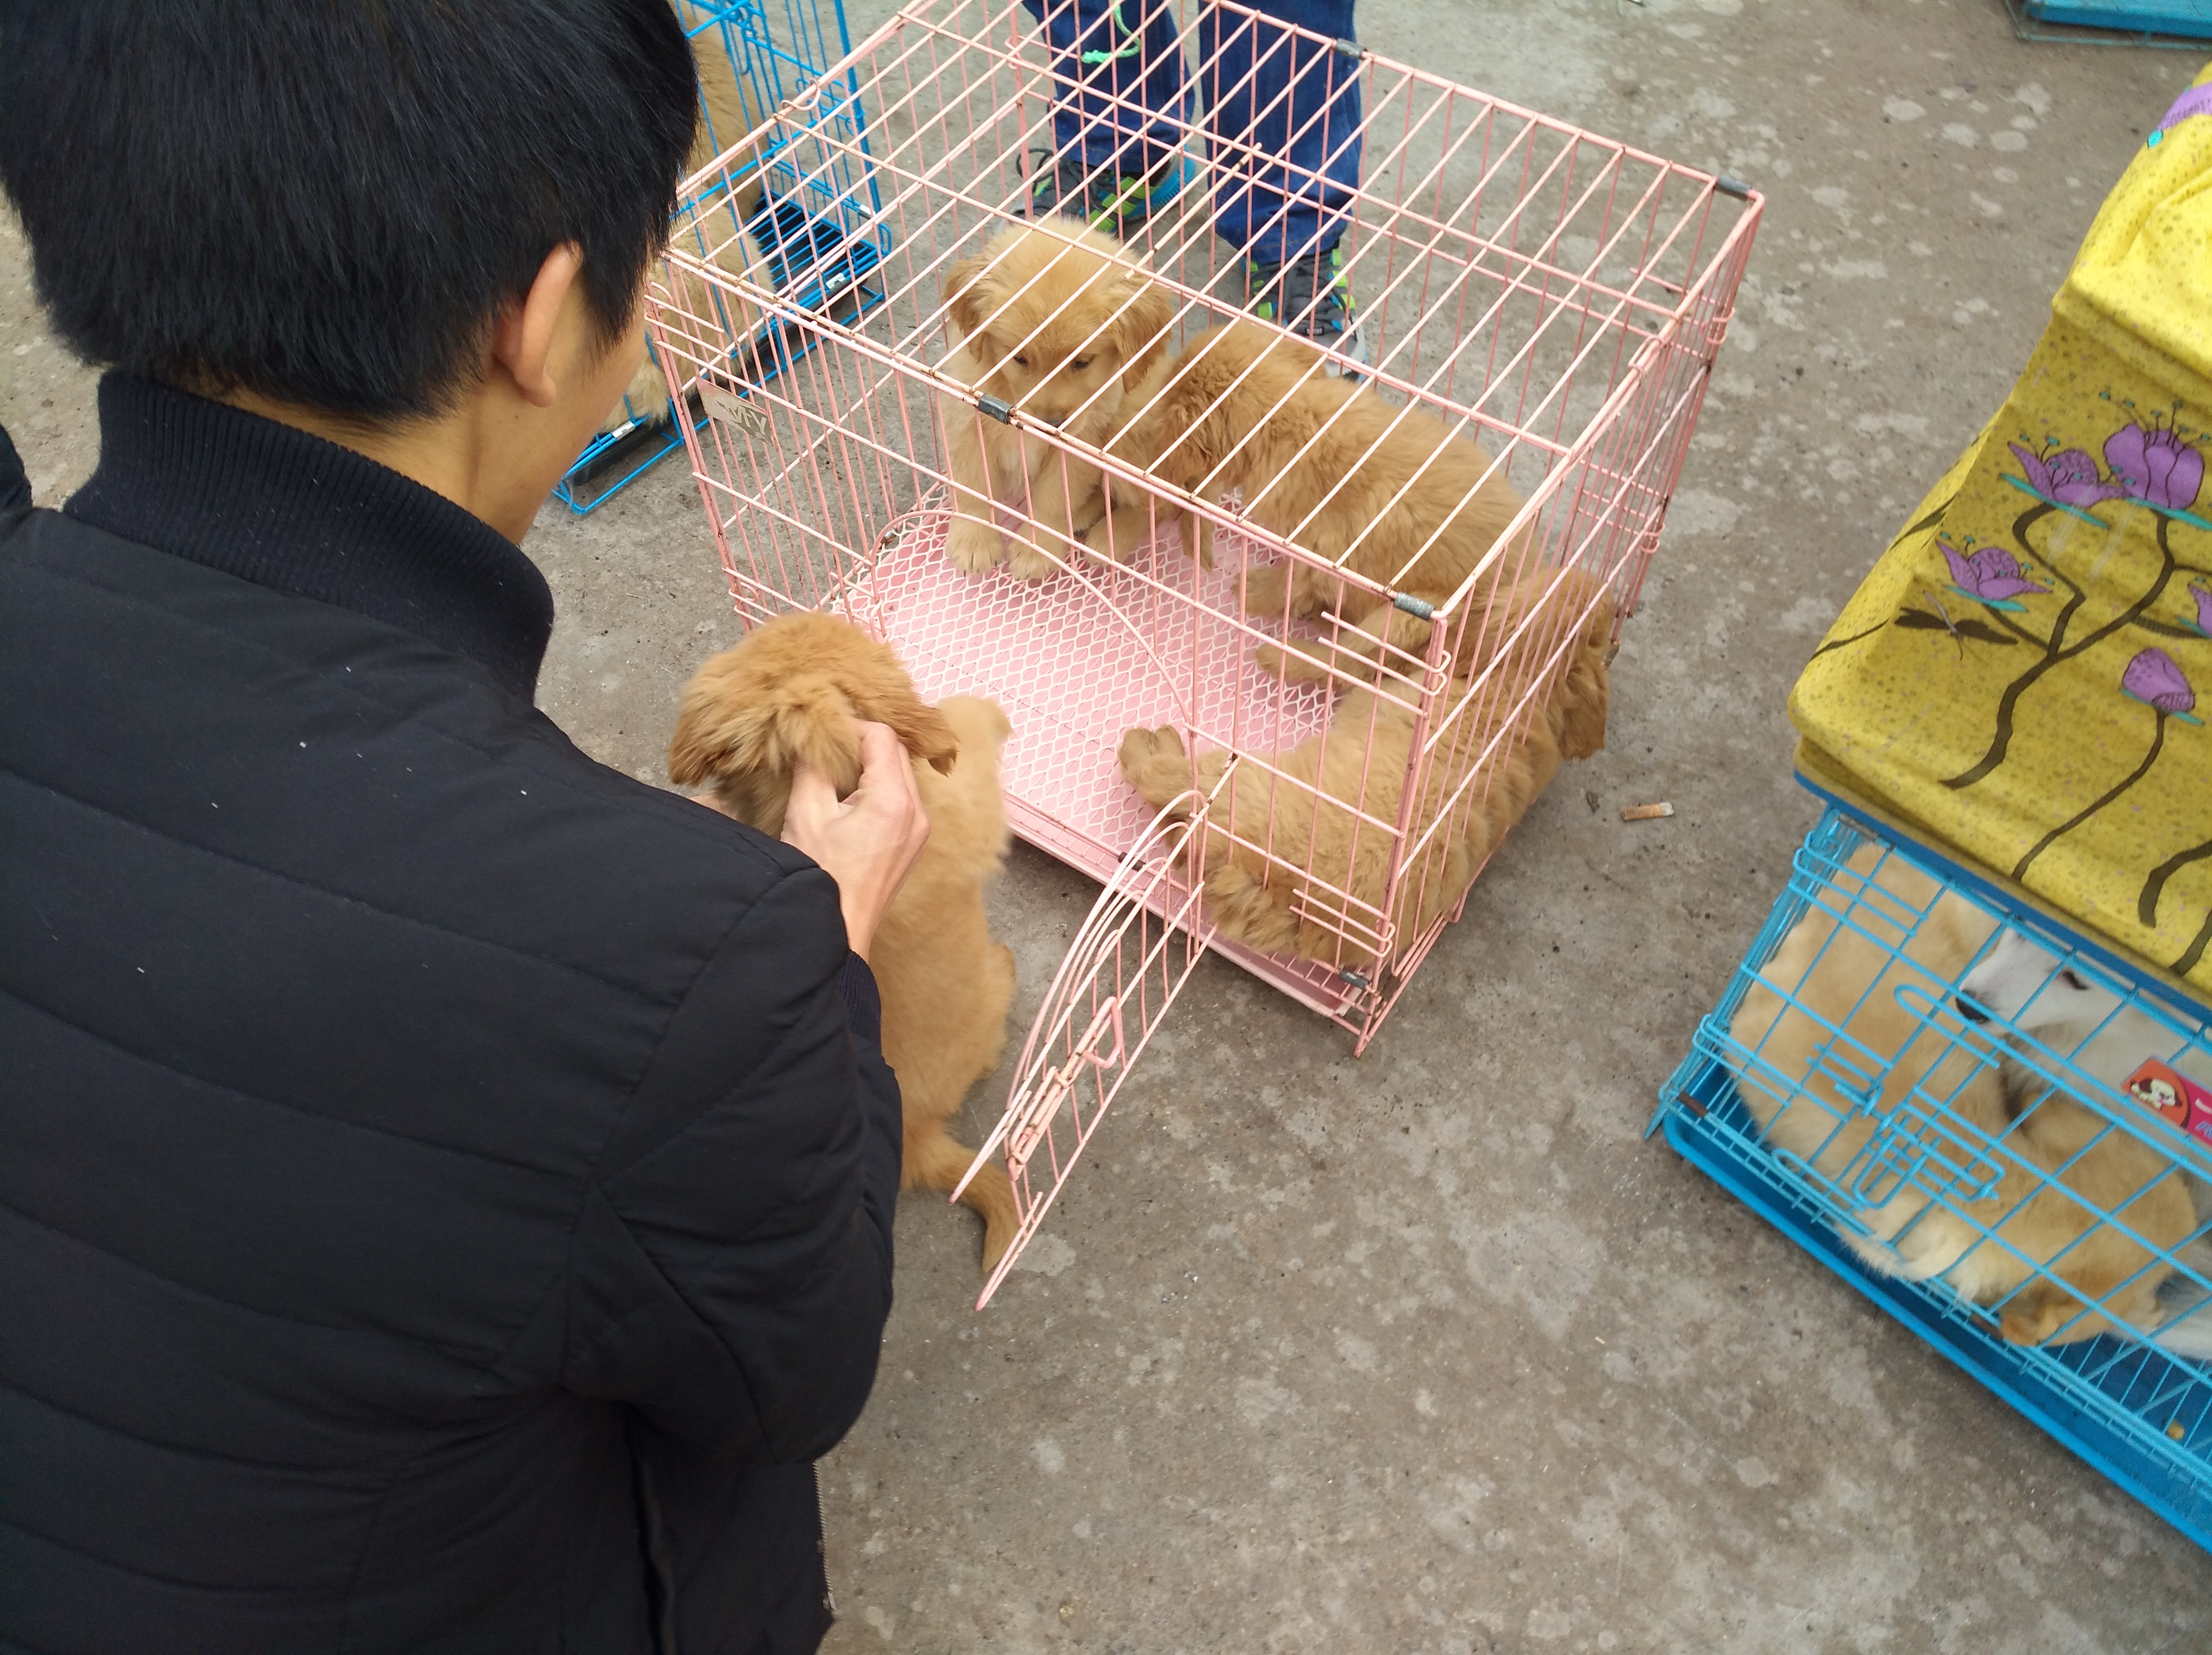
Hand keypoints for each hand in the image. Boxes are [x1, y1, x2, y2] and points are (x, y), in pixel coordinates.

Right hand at [780, 721, 929, 961]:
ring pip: (900, 775)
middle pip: (896, 753)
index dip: (851, 728)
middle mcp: (918, 813)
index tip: (823, 735)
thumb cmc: (819, 877)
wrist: (837, 933)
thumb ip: (812, 767)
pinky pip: (902, 800)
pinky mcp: (913, 845)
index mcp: (895, 800)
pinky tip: (847, 804)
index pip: (883, 736)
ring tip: (834, 779)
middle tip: (826, 753)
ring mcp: (920, 831)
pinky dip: (878, 790)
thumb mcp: (807, 812)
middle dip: (861, 746)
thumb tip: (811, 738)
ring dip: (870, 768)